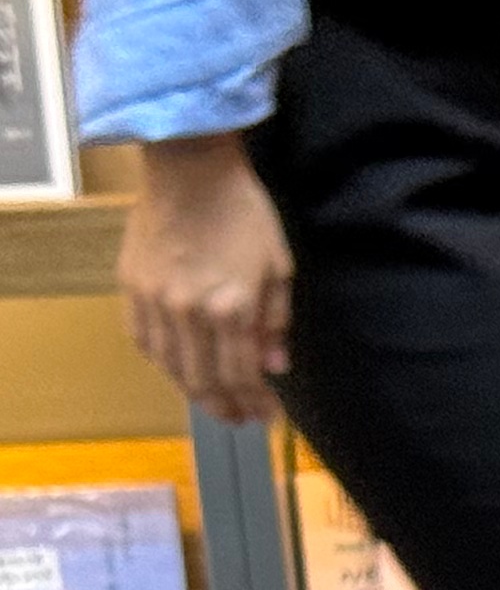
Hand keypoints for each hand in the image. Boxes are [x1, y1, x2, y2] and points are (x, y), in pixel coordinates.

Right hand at [117, 134, 294, 423]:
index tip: (267, 416)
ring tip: (214, 402)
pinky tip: (179, 369)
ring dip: (193, 392)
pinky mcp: (131, 285)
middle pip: (203, 380)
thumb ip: (275, 323)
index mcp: (231, 308)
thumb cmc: (243, 213)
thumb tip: (275, 366)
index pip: (242, 376)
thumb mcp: (278, 268)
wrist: (189, 169)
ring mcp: (154, 299)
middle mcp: (188, 311)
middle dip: (225, 407)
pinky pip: (143, 339)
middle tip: (241, 419)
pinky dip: (162, 362)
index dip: (255, 403)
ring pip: (170, 366)